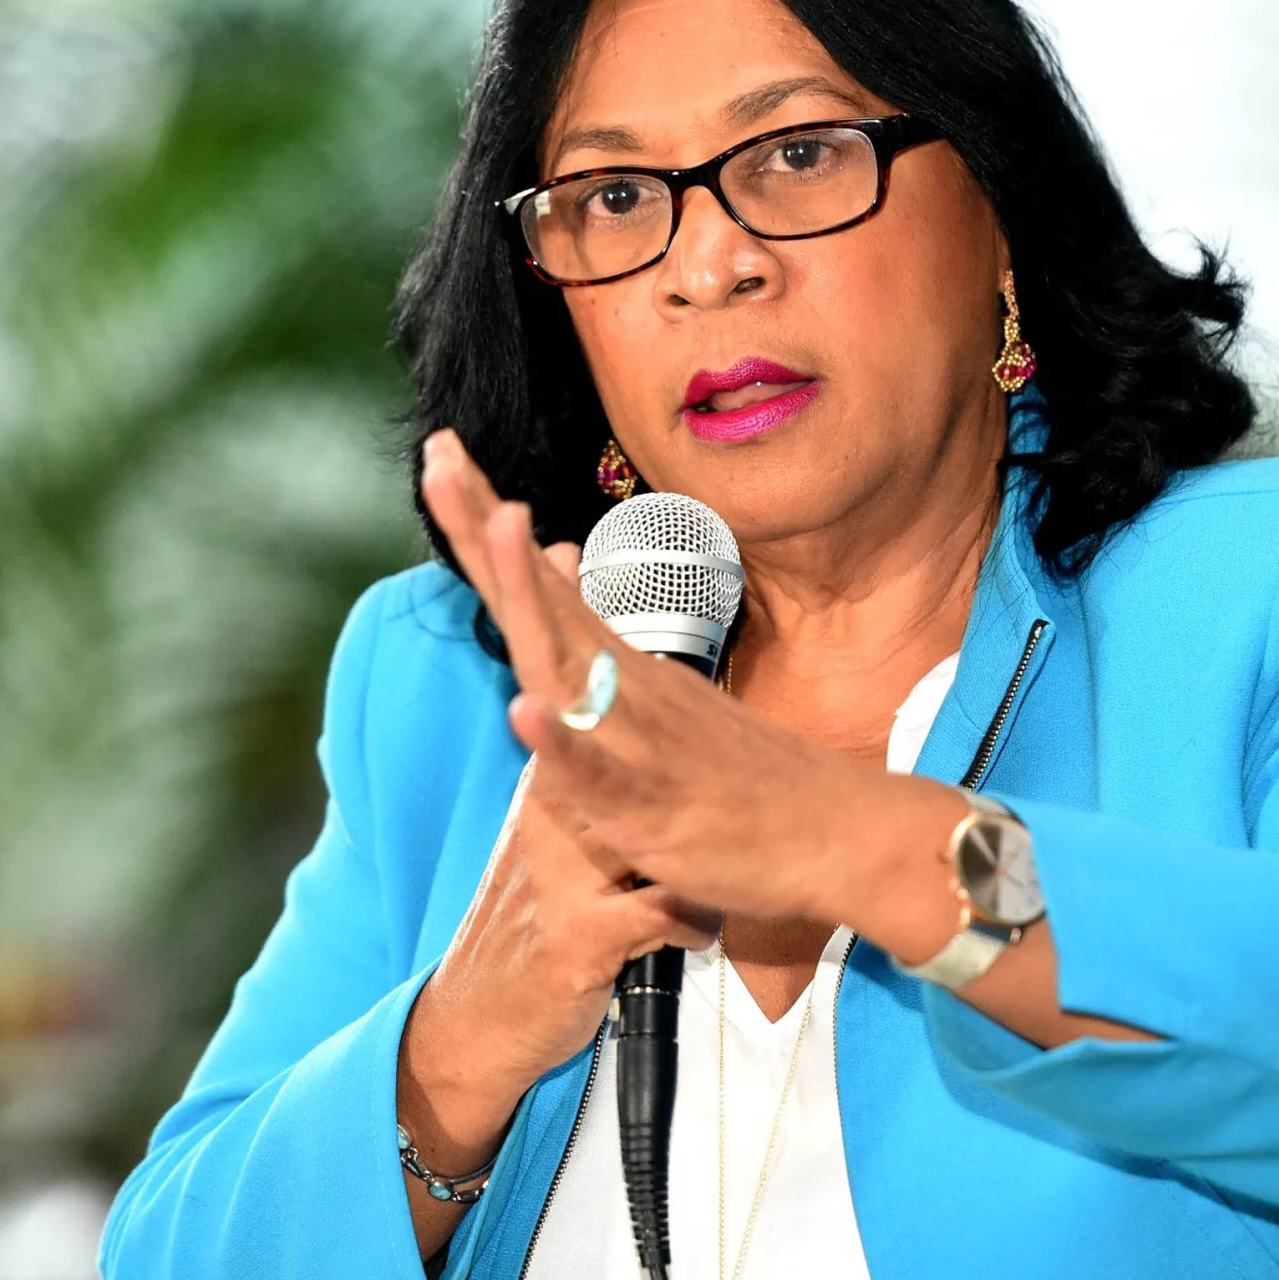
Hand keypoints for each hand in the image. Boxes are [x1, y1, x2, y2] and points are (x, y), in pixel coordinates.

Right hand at [396, 771, 717, 1258]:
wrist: (478, 1015)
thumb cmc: (535, 927)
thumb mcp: (558, 850)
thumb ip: (600, 805)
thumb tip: (673, 763)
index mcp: (546, 791)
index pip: (618, 738)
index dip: (679, 756)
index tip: (714, 788)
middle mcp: (548, 820)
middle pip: (651, 787)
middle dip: (703, 816)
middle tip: (728, 844)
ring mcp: (561, 877)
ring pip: (666, 845)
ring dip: (702, 874)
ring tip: (709, 892)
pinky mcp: (579, 934)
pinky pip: (667, 911)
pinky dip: (695, 926)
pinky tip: (688, 937)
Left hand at [416, 429, 925, 928]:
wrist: (840, 828)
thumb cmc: (743, 772)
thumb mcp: (660, 690)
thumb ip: (597, 632)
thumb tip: (558, 553)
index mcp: (616, 666)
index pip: (535, 584)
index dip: (483, 523)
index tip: (441, 451)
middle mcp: (623, 687)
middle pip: (537, 602)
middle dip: (485, 530)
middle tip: (438, 451)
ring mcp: (639, 742)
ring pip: (570, 667)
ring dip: (532, 598)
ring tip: (500, 523)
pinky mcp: (652, 809)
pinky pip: (599, 775)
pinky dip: (561, 744)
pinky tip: (525, 710)